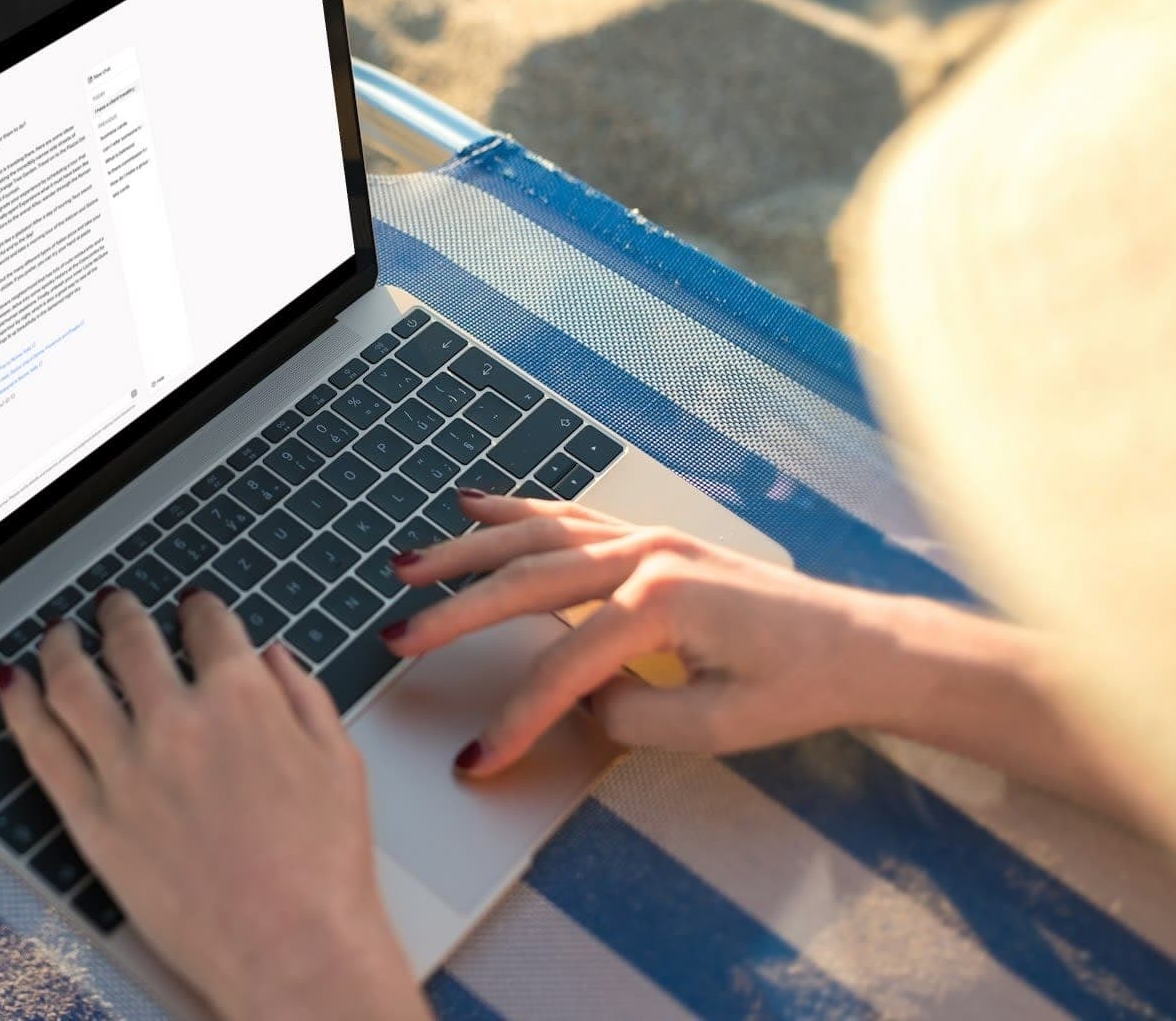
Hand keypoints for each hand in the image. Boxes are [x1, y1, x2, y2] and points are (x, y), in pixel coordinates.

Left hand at [0, 587, 428, 1020]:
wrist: (294, 951)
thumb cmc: (324, 871)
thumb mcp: (339, 762)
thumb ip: (303, 695)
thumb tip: (274, 657)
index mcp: (241, 698)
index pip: (207, 626)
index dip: (198, 607)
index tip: (192, 606)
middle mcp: (176, 721)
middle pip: (130, 640)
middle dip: (120, 612)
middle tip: (113, 604)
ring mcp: (126, 768)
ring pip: (71, 682)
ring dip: (60, 645)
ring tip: (58, 634)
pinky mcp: (91, 818)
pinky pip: (41, 747)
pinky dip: (20, 707)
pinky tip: (14, 687)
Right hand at [381, 491, 899, 776]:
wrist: (863, 644)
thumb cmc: (801, 685)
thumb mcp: (715, 727)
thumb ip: (631, 714)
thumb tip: (580, 698)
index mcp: (660, 602)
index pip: (563, 668)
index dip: (514, 717)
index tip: (477, 756)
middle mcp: (646, 556)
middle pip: (526, 581)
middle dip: (454, 612)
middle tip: (398, 637)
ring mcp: (648, 538)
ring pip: (536, 536)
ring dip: (468, 550)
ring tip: (410, 563)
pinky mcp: (652, 538)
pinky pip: (567, 517)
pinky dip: (515, 511)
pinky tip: (474, 506)